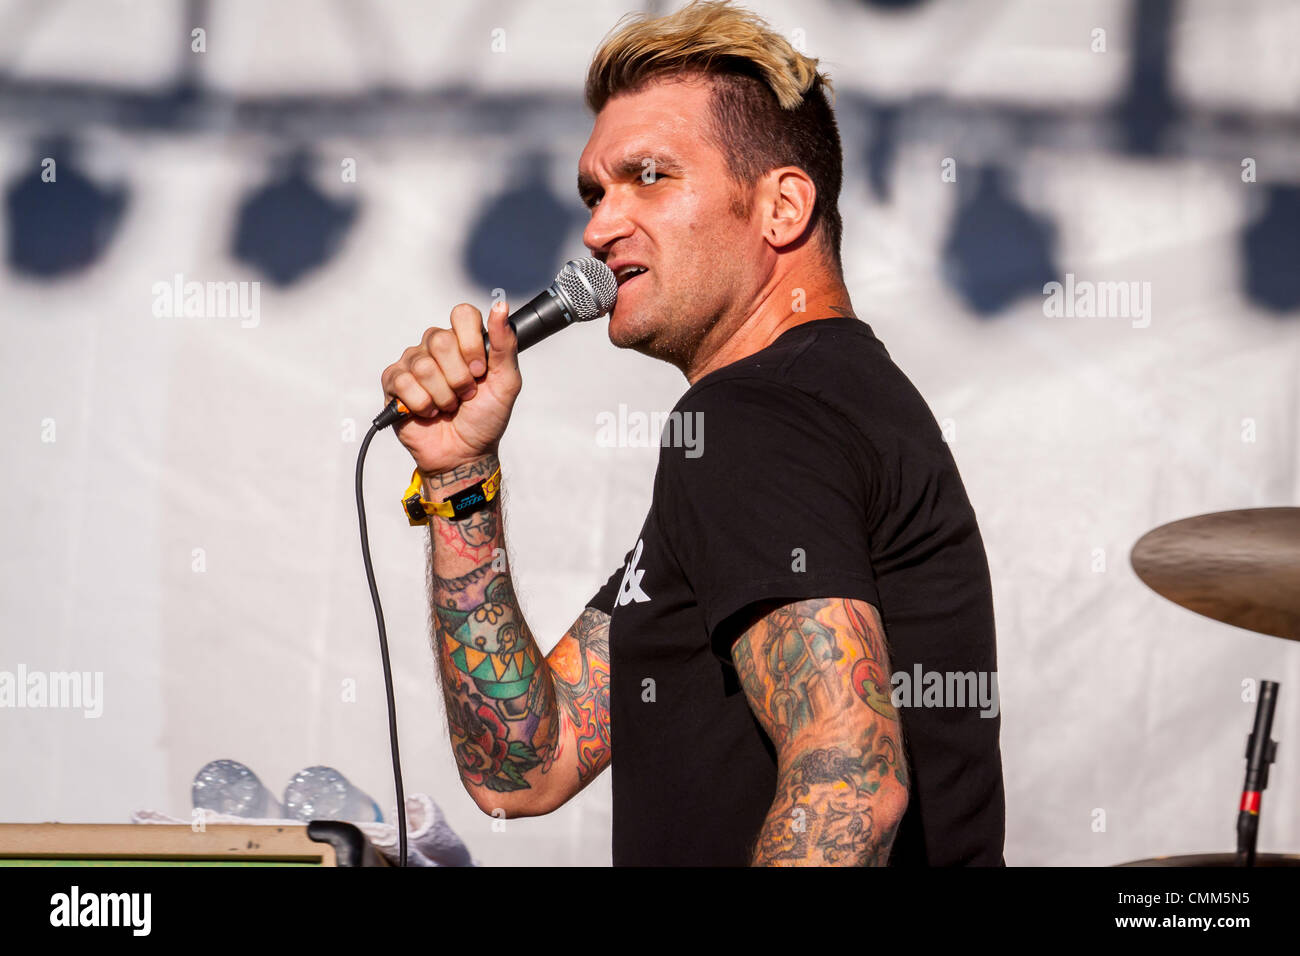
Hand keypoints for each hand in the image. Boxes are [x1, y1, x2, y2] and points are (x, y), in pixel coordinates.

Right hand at [380, 300, 520, 475]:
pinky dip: (423, 404)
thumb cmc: (486, 418)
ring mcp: (412, 363)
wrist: (465, 453)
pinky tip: (429, 412)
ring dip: (443, 396)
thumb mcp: (506, 383)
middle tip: (465, 395)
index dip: (471, 343)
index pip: (462, 314)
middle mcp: (436, 346)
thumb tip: (501, 307)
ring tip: (448, 407)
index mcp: (463, 341)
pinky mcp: (394, 382)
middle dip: (459, 378)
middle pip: (441, 341)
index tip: (480, 370)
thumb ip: (505, 345)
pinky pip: (404, 382)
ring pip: (424, 366)